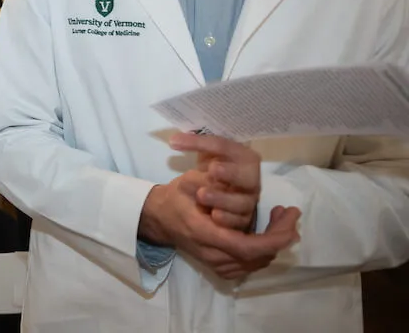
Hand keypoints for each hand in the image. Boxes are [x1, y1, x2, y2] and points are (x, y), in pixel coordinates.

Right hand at [139, 171, 299, 279]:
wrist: (158, 218)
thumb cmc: (176, 197)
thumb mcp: (190, 182)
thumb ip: (214, 184)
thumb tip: (245, 185)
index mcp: (203, 233)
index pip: (246, 247)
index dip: (272, 238)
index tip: (288, 218)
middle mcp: (211, 254)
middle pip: (257, 257)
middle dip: (281, 237)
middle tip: (291, 214)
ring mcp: (215, 264)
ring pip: (257, 262)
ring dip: (275, 243)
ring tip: (284, 221)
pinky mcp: (219, 268)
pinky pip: (249, 265)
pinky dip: (264, 251)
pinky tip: (269, 234)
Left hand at [171, 132, 260, 229]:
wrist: (207, 196)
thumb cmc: (210, 171)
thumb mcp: (204, 155)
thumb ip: (195, 144)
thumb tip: (175, 140)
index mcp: (242, 158)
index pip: (226, 147)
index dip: (204, 143)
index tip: (179, 142)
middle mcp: (249, 180)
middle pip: (248, 177)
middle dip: (232, 173)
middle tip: (213, 169)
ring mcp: (248, 201)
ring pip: (243, 202)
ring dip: (222, 198)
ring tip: (201, 195)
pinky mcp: (243, 220)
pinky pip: (239, 221)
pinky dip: (227, 219)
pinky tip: (214, 215)